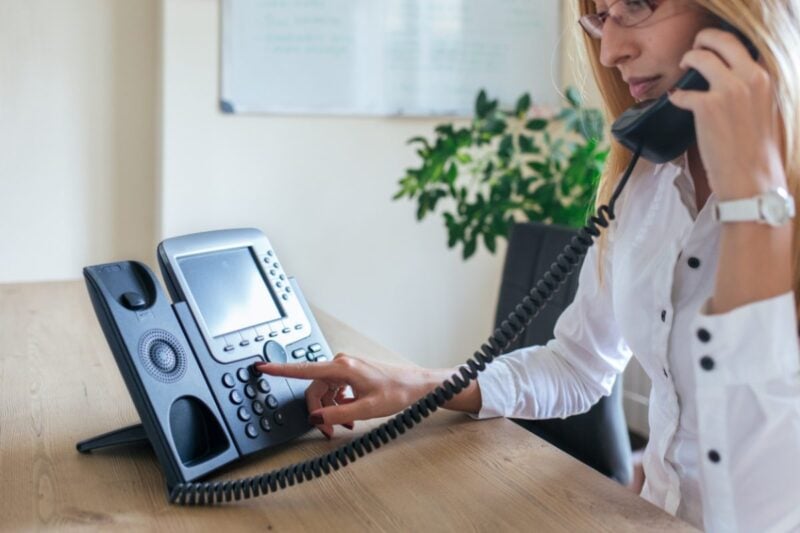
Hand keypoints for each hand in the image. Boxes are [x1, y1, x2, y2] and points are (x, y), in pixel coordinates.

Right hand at [254, 354, 429, 439]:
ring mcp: (346, 368)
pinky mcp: (351, 374)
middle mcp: (341, 364)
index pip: (304, 369)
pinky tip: (349, 415)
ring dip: (330, 410)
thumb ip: (337, 413)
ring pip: (325, 392)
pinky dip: (338, 405)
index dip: (280, 370)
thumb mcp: (367, 409)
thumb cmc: (398, 392)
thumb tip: (316, 417)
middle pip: (315, 389)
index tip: (262, 366)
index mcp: (342, 367)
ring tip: (345, 425)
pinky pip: (335, 390)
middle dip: (318, 411)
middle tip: (328, 431)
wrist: (417, 386)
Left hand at [667, 28, 786, 199]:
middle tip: (693, 50)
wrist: (750, 176)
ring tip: (682, 69)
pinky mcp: (707, 106)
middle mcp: (749, 78)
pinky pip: (683, 92)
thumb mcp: (763, 109)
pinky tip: (676, 101)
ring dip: (687, 59)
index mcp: (764, 78)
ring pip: (700, 57)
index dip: (722, 46)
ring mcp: (728, 90)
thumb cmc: (755, 149)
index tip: (712, 52)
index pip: (741, 46)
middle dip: (703, 40)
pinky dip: (676, 97)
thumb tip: (729, 81)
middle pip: (721, 40)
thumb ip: (749, 90)